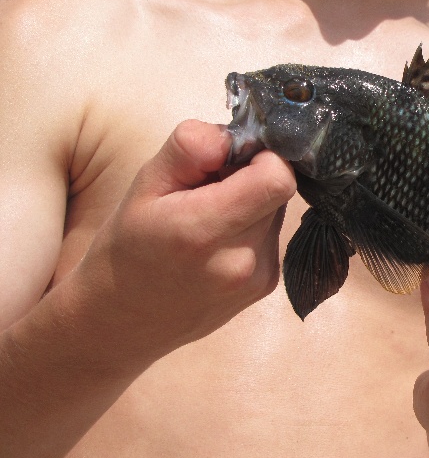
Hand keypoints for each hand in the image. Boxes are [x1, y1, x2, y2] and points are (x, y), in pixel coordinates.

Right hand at [71, 119, 294, 360]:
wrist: (122, 322)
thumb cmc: (126, 248)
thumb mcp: (143, 186)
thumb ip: (188, 150)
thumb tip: (231, 135)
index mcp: (204, 231)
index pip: (277, 178)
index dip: (262, 156)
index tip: (232, 158)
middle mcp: (240, 261)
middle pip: (278, 191)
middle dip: (251, 176)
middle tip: (209, 187)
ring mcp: (257, 279)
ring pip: (277, 212)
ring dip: (251, 203)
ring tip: (208, 218)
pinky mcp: (265, 286)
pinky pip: (271, 237)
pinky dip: (251, 228)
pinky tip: (216, 242)